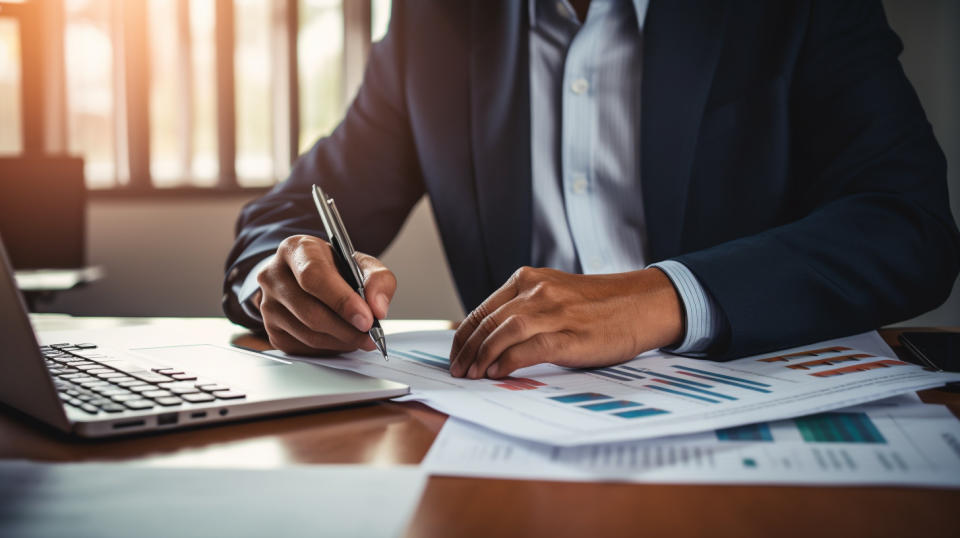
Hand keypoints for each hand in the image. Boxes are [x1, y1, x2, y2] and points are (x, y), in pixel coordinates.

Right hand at [254, 235, 395, 354]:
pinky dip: (329, 348)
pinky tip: (342, 338)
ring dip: (341, 341)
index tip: (367, 318)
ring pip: (308, 334)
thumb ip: (378, 280)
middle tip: (371, 335)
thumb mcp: (361, 264)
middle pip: (310, 312)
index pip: (313, 276)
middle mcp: (274, 275)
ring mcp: (268, 305)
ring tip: (361, 337)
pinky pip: (304, 348)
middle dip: (347, 329)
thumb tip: (377, 309)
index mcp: (296, 249)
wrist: (309, 279)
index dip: (342, 301)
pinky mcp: (271, 330)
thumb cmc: (335, 269)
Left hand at [449, 267, 682, 378]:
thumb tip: (493, 338)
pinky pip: (529, 348)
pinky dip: (507, 361)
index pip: (483, 309)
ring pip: (503, 332)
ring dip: (482, 357)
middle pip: (487, 322)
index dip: (464, 336)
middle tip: (458, 370)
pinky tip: (497, 373)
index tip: (456, 355)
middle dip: (467, 350)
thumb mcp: (557, 295)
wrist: (645, 303)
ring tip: (473, 375)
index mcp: (530, 279)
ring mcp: (555, 312)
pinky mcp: (571, 335)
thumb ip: (527, 308)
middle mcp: (538, 291)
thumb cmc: (602, 305)